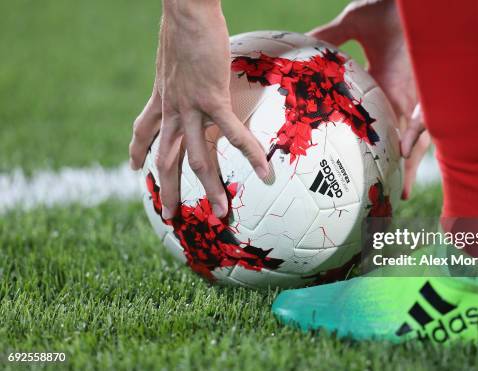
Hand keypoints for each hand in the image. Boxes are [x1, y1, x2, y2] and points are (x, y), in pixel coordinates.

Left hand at [129, 0, 268, 218]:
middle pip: (165, 159)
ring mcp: (190, 108)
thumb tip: (190, 62)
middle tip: (169, 215)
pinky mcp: (212, 100)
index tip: (134, 167)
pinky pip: (233, 134)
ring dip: (209, 187)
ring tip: (220, 211)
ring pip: (197, 158)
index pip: (143, 129)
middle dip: (166, 189)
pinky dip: (250, 154)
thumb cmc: (183, 24)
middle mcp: (172, 109)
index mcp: (162, 97)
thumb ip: (180, 68)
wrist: (185, 11)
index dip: (137, 151)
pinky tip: (265, 171)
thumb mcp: (173, 53)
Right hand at [309, 0, 429, 198]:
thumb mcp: (353, 24)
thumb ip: (329, 37)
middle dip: (397, 167)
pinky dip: (413, 139)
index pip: (378, 121)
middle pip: (400, 140)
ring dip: (409, 166)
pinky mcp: (430, 93)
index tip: (363, 164)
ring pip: (416, 140)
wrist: (414, 1)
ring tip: (402, 193)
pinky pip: (423, 122)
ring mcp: (418, 97)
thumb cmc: (390, 7)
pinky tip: (401, 156)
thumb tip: (300, 44)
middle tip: (388, 194)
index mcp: (385, 85)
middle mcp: (403, 96)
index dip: (374, 143)